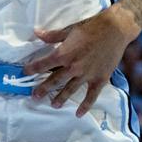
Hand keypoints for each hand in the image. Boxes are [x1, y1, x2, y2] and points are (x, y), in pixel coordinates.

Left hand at [22, 6, 138, 115]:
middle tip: (35, 96)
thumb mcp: (70, 29)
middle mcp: (73, 67)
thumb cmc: (92, 27)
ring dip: (60, 98)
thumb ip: (52, 36)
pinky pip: (91, 95)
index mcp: (64, 53)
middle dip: (43, 89)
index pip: (43, 64)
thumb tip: (36, 33)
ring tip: (53, 105)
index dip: (33, 68)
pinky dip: (85, 106)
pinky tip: (78, 114)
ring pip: (70, 90)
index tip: (25, 73)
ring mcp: (87, 74)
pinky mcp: (100, 79)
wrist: (115, 29)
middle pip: (54, 80)